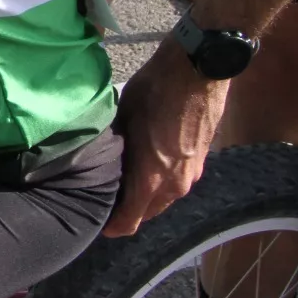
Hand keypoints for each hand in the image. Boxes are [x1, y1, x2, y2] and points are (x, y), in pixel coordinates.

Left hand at [103, 36, 229, 236]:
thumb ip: (115, 149)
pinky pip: (175, 184)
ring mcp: (191, 176)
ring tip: (123, 179)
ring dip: (145, 196)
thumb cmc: (155, 90)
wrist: (198, 70)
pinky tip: (145, 165)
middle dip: (127, 211)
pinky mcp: (201, 163)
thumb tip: (102, 160)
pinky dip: (160, 183)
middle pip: (147, 214)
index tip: (96, 221)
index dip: (111, 226)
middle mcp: (175, 186)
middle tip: (105, 196)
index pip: (129, 222)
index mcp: (152, 179)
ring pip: (163, 200)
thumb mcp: (123, 118)